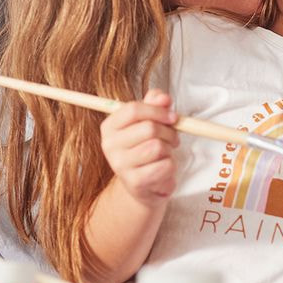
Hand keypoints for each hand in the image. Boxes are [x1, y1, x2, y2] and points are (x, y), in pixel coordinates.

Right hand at [99, 89, 179, 204]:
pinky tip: (163, 168)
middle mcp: (110, 145)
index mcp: (110, 126)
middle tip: (173, 138)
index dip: (157, 110)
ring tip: (166, 153)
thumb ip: (154, 104)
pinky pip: (164, 166)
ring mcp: (120, 165)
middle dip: (169, 132)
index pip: (133, 109)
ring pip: (157, 147)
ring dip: (169, 149)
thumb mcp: (147, 122)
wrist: (142, 184)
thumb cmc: (145, 147)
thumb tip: (163, 98)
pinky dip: (171, 165)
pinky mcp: (135, 182)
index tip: (172, 117)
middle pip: (149, 128)